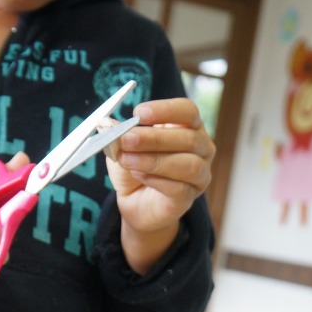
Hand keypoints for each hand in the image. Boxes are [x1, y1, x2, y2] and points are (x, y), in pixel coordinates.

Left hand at [107, 98, 214, 272]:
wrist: (134, 201)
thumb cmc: (136, 167)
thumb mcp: (125, 146)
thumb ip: (121, 133)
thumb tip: (109, 124)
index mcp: (188, 127)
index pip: (187, 111)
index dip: (165, 110)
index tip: (139, 113)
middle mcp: (201, 148)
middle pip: (188, 138)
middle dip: (154, 138)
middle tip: (126, 139)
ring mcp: (199, 174)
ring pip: (188, 165)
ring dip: (154, 161)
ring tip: (128, 160)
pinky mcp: (190, 197)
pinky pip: (180, 188)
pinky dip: (156, 180)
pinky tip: (139, 175)